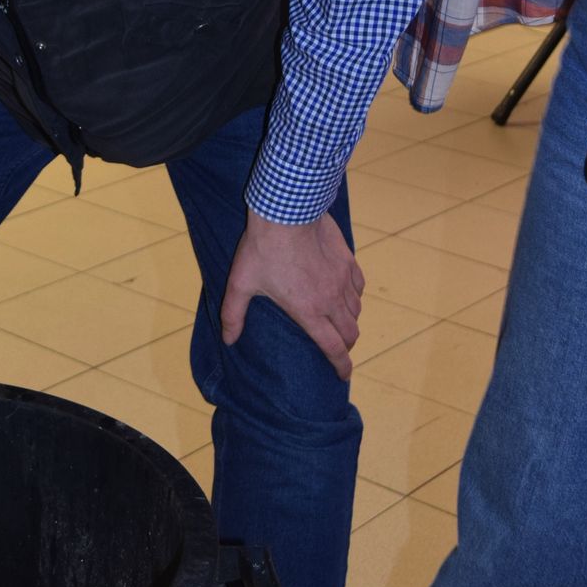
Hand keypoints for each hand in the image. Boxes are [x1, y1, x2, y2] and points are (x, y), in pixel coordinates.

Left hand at [222, 210, 363, 379]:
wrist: (287, 211)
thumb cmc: (262, 249)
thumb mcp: (240, 283)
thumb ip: (233, 315)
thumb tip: (228, 340)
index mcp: (309, 311)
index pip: (333, 348)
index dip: (341, 366)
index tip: (343, 375)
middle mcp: (331, 300)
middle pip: (350, 333)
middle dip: (346, 346)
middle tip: (338, 349)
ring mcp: (343, 280)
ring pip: (356, 310)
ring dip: (350, 322)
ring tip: (339, 323)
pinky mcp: (348, 261)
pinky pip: (358, 287)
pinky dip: (354, 297)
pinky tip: (344, 293)